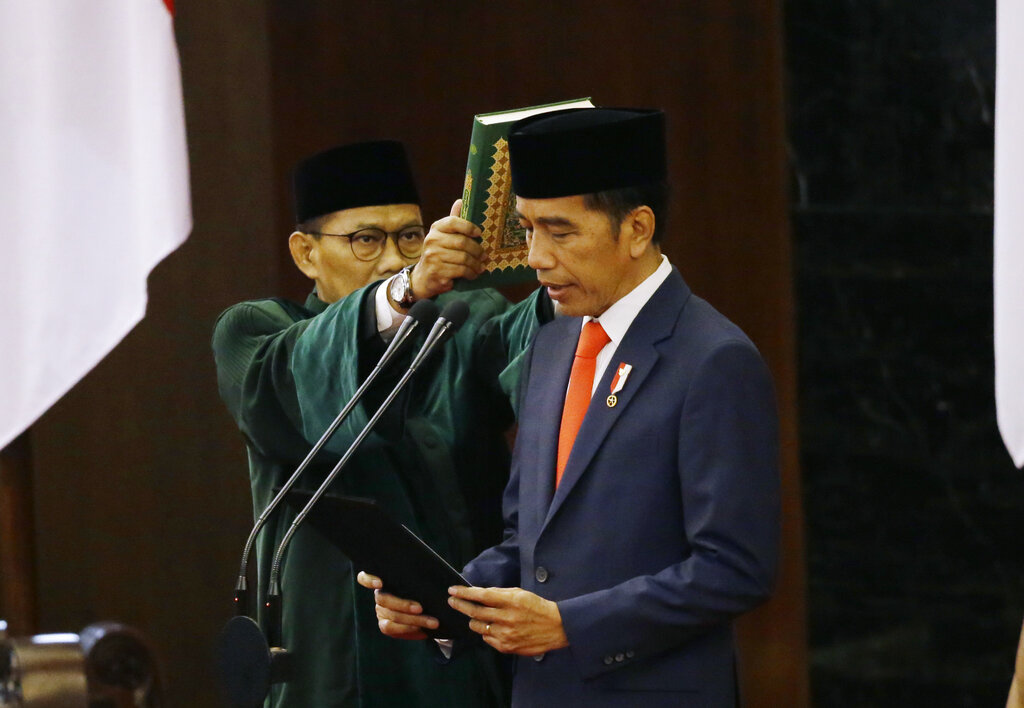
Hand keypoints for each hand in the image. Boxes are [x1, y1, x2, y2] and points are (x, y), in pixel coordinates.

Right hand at [356, 571, 437, 639]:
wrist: (431, 609)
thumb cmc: (427, 590)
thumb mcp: (425, 582)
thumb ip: (422, 579)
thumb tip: (433, 579)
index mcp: (385, 579)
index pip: (365, 577)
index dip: (368, 580)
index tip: (380, 583)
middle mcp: (379, 595)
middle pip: (384, 599)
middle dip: (403, 604)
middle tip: (421, 608)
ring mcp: (380, 611)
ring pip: (392, 615)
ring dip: (414, 619)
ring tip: (433, 622)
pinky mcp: (384, 625)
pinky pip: (392, 628)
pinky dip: (409, 628)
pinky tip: (423, 630)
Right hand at [409, 199, 485, 299]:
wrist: (424, 277)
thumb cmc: (439, 254)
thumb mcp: (444, 236)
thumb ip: (453, 222)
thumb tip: (461, 201)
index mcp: (436, 229)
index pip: (453, 222)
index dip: (469, 227)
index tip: (479, 233)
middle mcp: (432, 241)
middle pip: (462, 242)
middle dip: (477, 250)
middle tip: (485, 256)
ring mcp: (433, 257)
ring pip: (464, 258)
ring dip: (476, 264)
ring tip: (480, 267)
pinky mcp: (437, 271)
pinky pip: (461, 270)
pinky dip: (470, 273)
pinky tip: (473, 274)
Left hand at [447, 585, 568, 655]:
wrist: (556, 627)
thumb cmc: (537, 607)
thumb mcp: (520, 593)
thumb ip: (500, 594)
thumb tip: (480, 593)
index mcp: (511, 601)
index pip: (482, 595)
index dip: (465, 593)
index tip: (453, 590)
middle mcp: (506, 618)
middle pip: (475, 612)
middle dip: (460, 605)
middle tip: (452, 601)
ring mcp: (505, 634)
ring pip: (478, 627)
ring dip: (474, 620)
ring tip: (476, 616)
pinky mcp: (506, 647)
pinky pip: (487, 639)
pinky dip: (486, 632)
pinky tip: (493, 628)